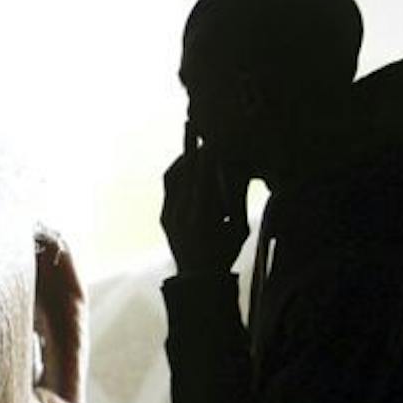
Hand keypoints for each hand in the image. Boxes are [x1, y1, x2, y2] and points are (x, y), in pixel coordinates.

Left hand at [161, 124, 249, 275]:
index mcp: (203, 217)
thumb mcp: (238, 228)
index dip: (206, 156)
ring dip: (184, 157)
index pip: (203, 179)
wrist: (198, 279)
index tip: (212, 138)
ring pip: (173, 177)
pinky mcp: (164, 217)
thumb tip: (236, 171)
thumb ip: (235, 201)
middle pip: (186, 173)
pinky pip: (169, 187)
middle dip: (191, 147)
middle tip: (194, 123)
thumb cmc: (226, 252)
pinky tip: (187, 163)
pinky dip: (178, 172)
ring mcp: (169, 216)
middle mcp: (181, 214)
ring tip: (192, 140)